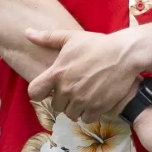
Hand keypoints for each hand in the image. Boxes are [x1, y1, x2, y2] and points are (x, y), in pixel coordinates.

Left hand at [24, 27, 144, 123]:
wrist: (125, 55)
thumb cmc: (97, 44)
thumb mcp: (71, 37)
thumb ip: (47, 37)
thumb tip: (27, 33)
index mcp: (57, 73)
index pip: (34, 93)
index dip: (40, 92)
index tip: (49, 89)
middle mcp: (66, 89)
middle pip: (56, 105)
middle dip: (63, 99)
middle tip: (75, 89)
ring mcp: (82, 100)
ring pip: (71, 113)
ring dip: (77, 107)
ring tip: (86, 95)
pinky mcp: (97, 107)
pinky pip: (87, 118)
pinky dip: (90, 113)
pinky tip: (96, 101)